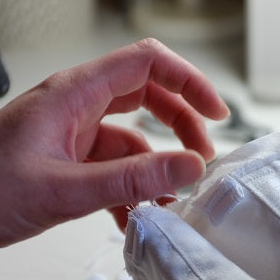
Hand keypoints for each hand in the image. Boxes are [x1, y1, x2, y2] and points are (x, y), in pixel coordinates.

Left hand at [0, 38, 228, 247]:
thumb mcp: (63, 188)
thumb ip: (131, 180)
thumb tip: (189, 168)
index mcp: (75, 93)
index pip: (147, 63)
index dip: (189, 81)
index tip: (216, 113)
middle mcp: (79, 105)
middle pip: (149, 96)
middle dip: (182, 125)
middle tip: (202, 159)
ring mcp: (76, 132)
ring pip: (136, 137)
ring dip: (158, 167)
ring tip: (171, 200)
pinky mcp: (72, 158)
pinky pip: (117, 166)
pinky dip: (134, 189)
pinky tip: (137, 217)